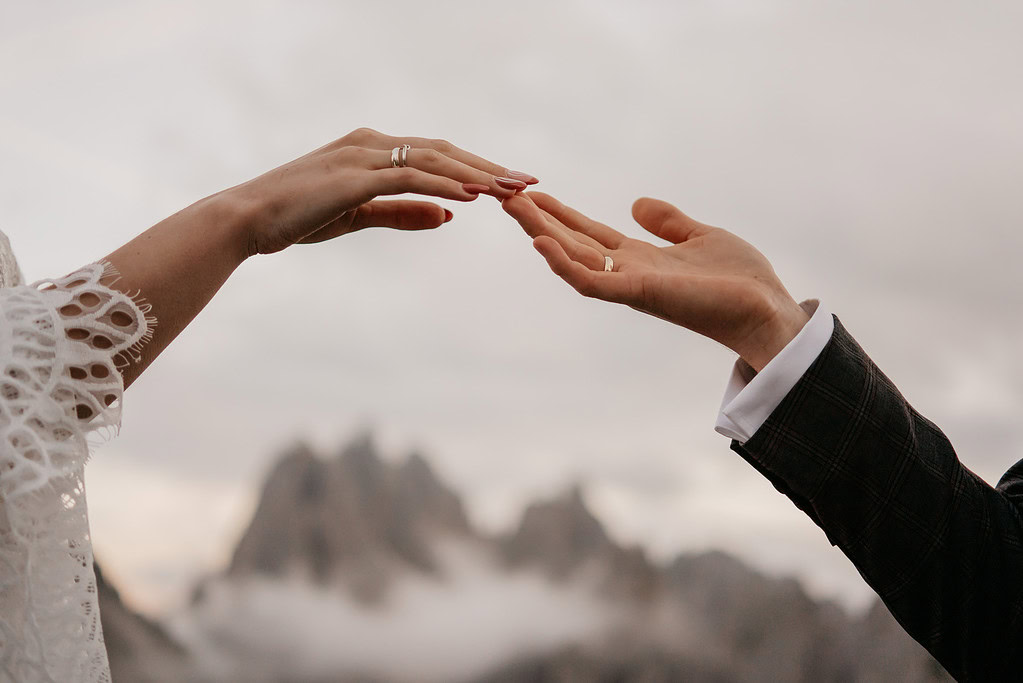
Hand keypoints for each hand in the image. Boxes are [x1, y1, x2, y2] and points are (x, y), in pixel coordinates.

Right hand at [228, 127, 537, 255]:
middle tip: (529, 183)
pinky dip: (444, 186)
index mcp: (373, 150)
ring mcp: (362, 157)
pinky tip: (472, 198)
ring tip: (512, 191)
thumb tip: (449, 219)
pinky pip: (408, 177)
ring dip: (476, 175)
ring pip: (433, 161)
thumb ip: (404, 213)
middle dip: (489, 167)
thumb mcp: (359, 216)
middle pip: (444, 152)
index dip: (477, 168)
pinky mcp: (353, 177)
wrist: (246, 219)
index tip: (511, 183)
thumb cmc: (297, 217)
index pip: (436, 155)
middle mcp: (371, 144)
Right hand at [502, 192, 808, 370]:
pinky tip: (541, 242)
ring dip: (541, 233)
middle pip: (571, 243)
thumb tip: (635, 203)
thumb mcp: (699, 236)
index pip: (589, 234)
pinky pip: (591, 282)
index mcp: (639, 259)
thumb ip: (667, 222)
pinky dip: (564, 265)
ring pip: (572, 258)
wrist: (764, 309)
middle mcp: (627, 272)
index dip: (560, 214)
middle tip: (504, 194)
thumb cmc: (738, 281)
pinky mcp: (638, 295)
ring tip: (513, 207)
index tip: (531, 192)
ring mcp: (629, 285)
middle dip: (539, 220)